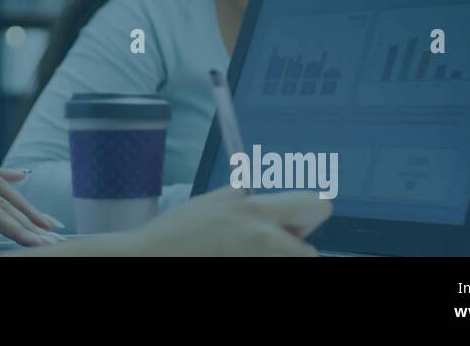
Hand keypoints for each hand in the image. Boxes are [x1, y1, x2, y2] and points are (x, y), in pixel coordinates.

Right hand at [125, 187, 331, 255]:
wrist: (152, 260)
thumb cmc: (177, 231)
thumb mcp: (211, 201)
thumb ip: (242, 196)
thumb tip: (259, 193)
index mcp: (257, 211)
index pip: (318, 207)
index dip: (308, 213)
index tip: (295, 219)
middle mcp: (267, 240)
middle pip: (308, 250)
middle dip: (292, 246)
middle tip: (263, 243)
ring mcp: (261, 262)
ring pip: (290, 261)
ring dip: (277, 258)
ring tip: (244, 253)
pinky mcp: (253, 275)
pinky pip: (272, 268)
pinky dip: (260, 263)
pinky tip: (233, 258)